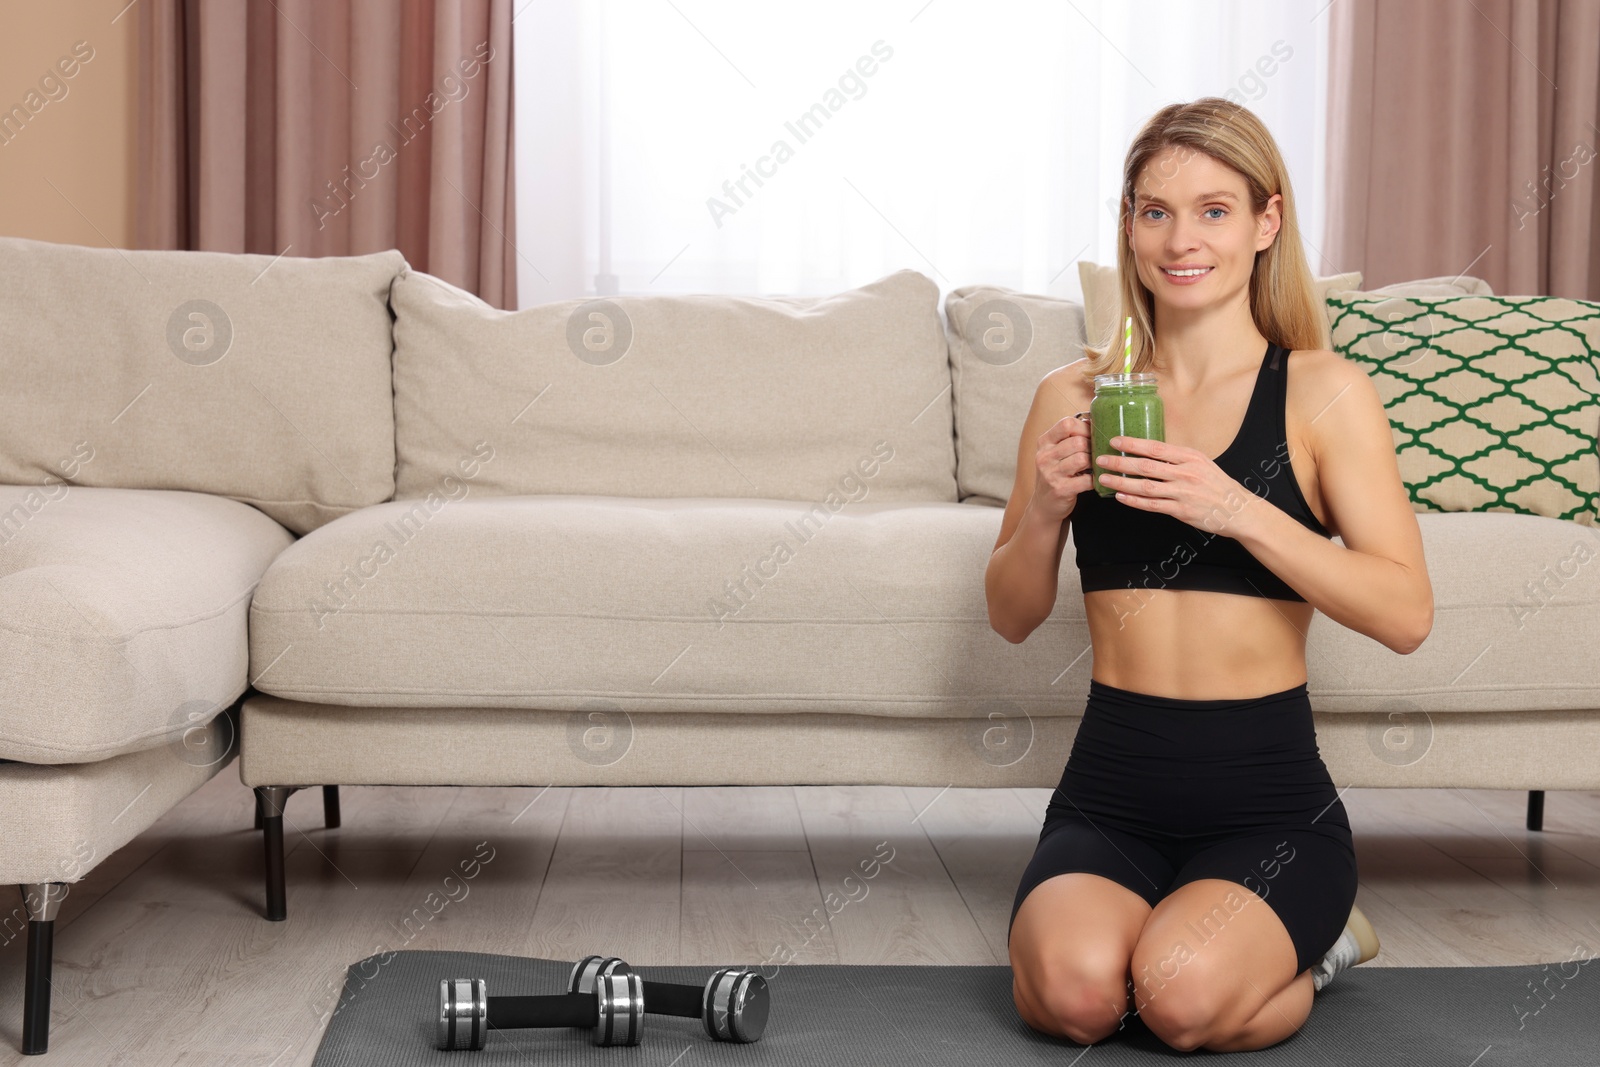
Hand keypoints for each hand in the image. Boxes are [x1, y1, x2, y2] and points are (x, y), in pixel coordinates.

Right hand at [1030, 415, 1094, 521]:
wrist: (1044, 505)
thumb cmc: (1055, 474)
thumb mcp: (1055, 452)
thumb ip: (1069, 437)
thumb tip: (1095, 420)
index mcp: (1044, 442)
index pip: (1067, 424)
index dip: (1085, 427)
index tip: (1092, 434)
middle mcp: (1044, 456)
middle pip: (1078, 441)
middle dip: (1092, 446)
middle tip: (1097, 452)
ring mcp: (1051, 474)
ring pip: (1082, 459)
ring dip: (1094, 462)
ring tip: (1096, 465)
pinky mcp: (1060, 490)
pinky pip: (1086, 480)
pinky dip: (1095, 479)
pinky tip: (1095, 479)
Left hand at [1097, 436, 1253, 535]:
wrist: (1238, 510)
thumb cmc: (1217, 485)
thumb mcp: (1201, 463)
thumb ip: (1177, 458)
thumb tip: (1150, 451)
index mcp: (1190, 457)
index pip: (1156, 448)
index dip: (1133, 444)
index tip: (1115, 441)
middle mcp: (1185, 473)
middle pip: (1146, 466)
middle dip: (1120, 462)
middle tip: (1101, 459)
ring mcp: (1183, 493)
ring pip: (1145, 487)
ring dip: (1122, 482)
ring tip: (1104, 479)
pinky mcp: (1181, 511)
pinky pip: (1152, 505)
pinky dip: (1134, 501)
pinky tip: (1121, 496)